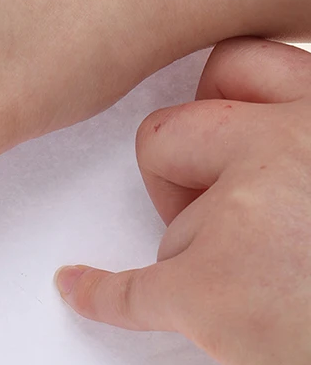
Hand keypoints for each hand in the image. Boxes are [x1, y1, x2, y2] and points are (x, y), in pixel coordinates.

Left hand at [57, 38, 310, 364]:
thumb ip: (301, 152)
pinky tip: (77, 288)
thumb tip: (254, 149)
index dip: (215, 106)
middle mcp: (292, 144)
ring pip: (171, 226)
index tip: (212, 134)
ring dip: (198, 261)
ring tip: (270, 301)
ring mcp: (247, 214)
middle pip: (167, 132)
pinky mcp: (212, 291)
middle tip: (212, 213)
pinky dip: (102, 295)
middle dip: (172, 173)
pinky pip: (128, 291)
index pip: (237, 63)